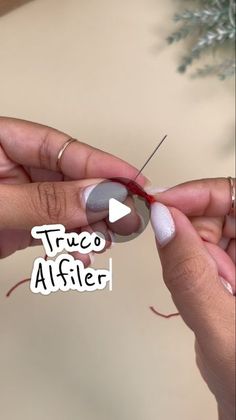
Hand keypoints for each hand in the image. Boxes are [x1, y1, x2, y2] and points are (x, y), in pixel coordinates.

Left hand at [0, 117, 145, 259]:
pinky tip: (81, 254)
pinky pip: (57, 229)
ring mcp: (22, 197)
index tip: (136, 183)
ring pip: (71, 207)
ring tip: (99, 242)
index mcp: (3, 142)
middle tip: (127, 219)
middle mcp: (17, 167)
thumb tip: (100, 198)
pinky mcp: (23, 223)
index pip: (65, 148)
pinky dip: (73, 243)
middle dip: (103, 202)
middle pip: (74, 179)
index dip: (103, 165)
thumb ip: (45, 200)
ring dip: (91, 228)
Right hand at [150, 178, 234, 419]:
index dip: (201, 193)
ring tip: (193, 287)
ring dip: (189, 253)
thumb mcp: (220, 327)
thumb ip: (189, 274)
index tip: (164, 202)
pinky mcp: (230, 278)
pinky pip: (202, 257)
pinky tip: (195, 295)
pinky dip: (188, 270)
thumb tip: (165, 222)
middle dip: (190, 227)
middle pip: (222, 212)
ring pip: (208, 234)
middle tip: (172, 251)